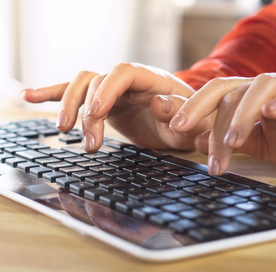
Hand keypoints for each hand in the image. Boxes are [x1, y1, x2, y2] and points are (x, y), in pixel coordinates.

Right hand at [21, 63, 211, 151]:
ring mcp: (115, 89)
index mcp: (153, 79)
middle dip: (87, 110)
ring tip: (62, 129)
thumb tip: (158, 103)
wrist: (187, 126)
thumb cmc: (192, 125)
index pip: (123, 72)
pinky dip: (53, 93)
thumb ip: (180, 115)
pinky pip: (76, 92)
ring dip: (68, 105)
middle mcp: (130, 80)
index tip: (96, 113)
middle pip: (97, 80)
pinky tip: (30, 97)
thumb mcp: (193, 125)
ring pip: (82, 84)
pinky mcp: (104, 102)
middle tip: (88, 142)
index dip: (106, 89)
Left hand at [169, 72, 275, 174]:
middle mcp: (271, 87)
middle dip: (207, 110)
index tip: (174, 128)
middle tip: (186, 131)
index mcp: (255, 97)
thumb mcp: (263, 146)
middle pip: (232, 88)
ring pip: (262, 88)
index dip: (195, 107)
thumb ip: (235, 140)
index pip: (219, 95)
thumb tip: (198, 141)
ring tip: (233, 141)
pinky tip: (272, 113)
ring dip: (243, 113)